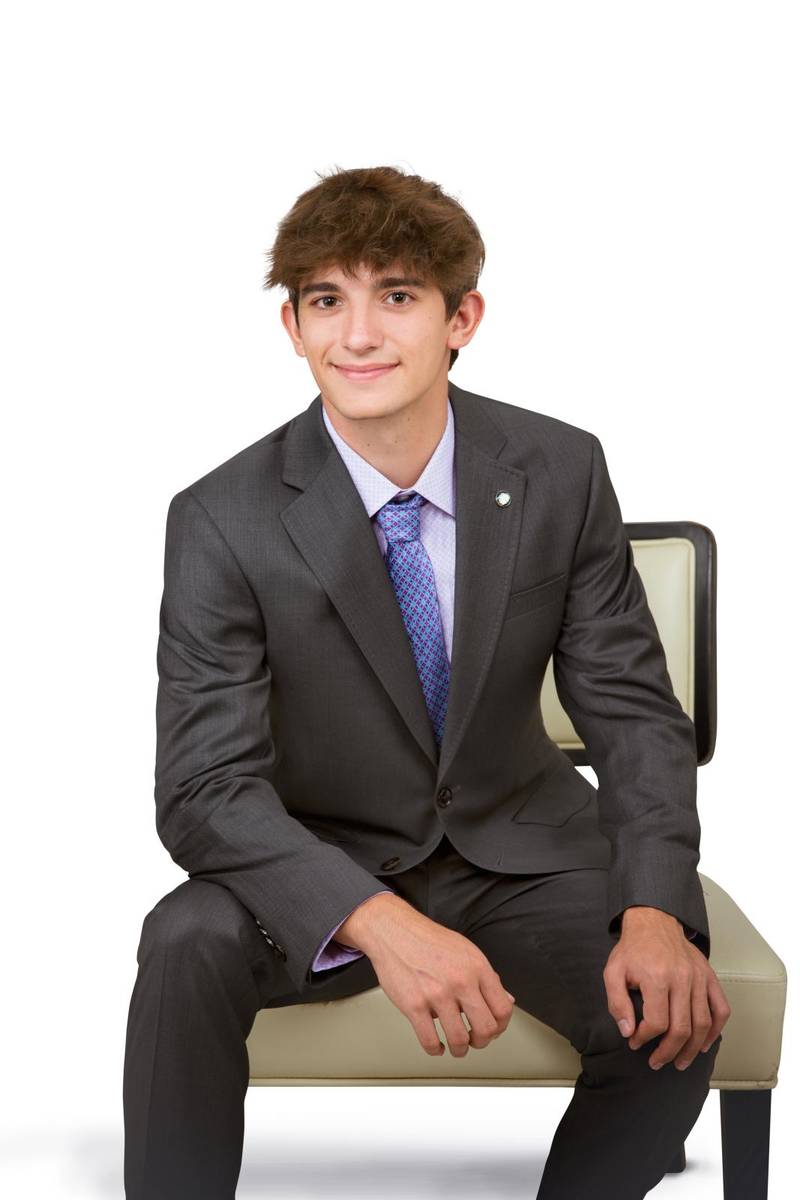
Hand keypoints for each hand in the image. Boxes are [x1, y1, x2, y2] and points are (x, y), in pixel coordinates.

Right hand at [336, 893, 515, 1057]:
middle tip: (475, 1040)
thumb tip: (507, 999)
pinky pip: (430, 1041)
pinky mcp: (414, 1005)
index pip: (502, 1009)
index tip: (494, 1030)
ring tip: (456, 1047)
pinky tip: (437, 1045)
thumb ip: (487, 977)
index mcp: (477, 967)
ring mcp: (437, 994)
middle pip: (485, 1029)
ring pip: (459, 1040)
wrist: (394, 931)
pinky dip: (436, 1050)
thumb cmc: (429, 940)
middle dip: (482, 1041)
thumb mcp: (466, 951)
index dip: (501, 1026)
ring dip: (460, 1050)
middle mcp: (460, 981)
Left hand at [603, 906, 730, 1070]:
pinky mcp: (710, 977)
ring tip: (680, 1062)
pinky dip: (716, 1030)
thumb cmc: (633, 949)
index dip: (644, 1038)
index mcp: (657, 977)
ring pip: (703, 1024)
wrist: (654, 922)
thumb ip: (617, 1002)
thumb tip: (627, 1031)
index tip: (634, 1042)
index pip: (657, 1022)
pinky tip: (703, 1043)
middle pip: (682, 1028)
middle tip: (657, 1062)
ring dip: (692, 1049)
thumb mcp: (613, 971)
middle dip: (668, 1052)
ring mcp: (699, 978)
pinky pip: (721, 1009)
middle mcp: (682, 979)